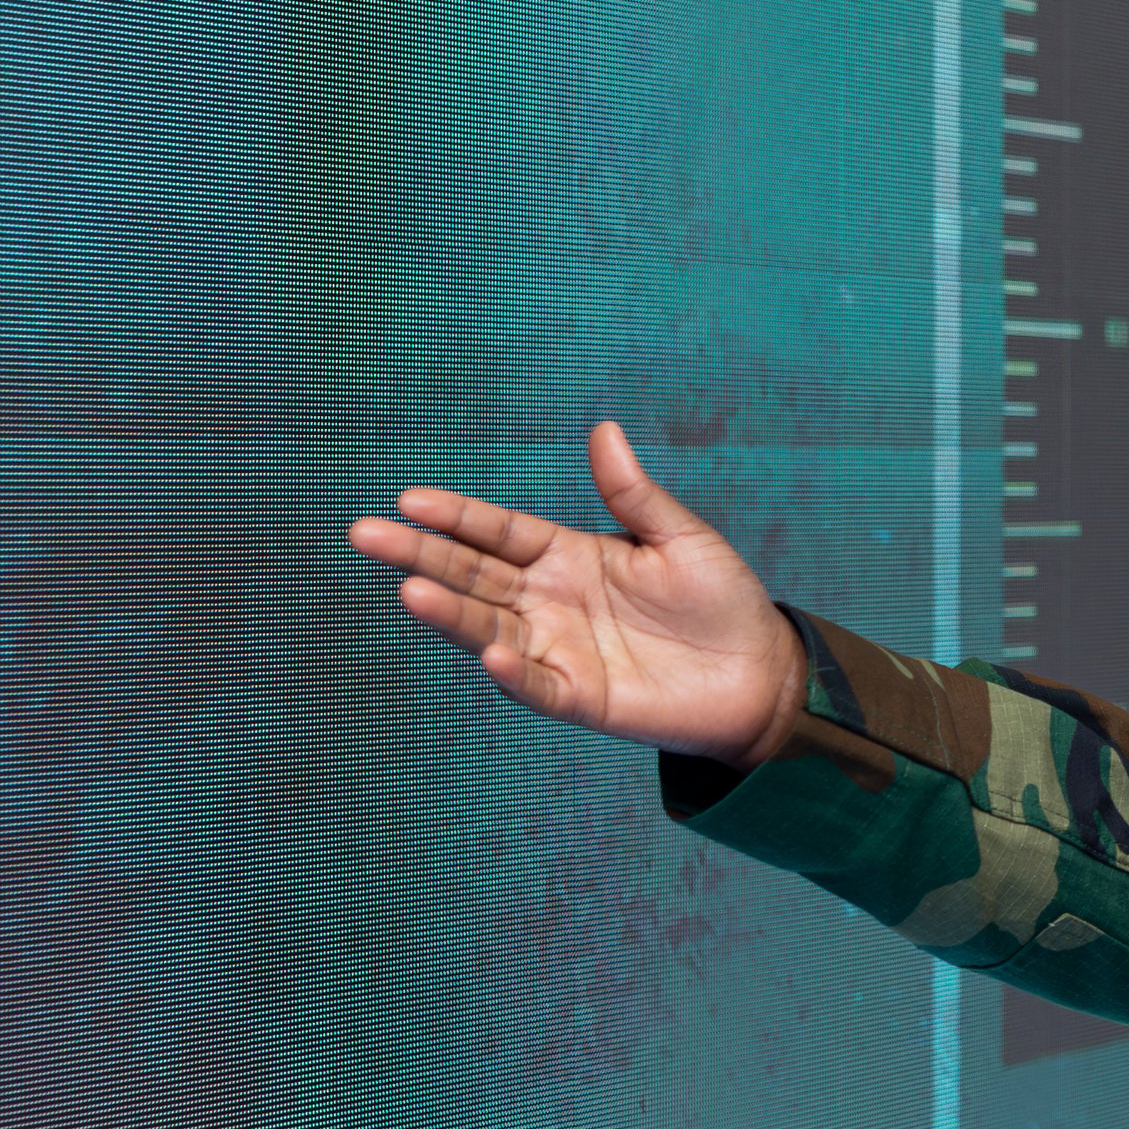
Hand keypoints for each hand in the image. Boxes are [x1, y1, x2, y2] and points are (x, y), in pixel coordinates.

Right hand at [349, 422, 807, 764]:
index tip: (408, 500)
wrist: (763, 673)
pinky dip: (514, 674)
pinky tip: (492, 655)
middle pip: (474, 575)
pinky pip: (537, 685)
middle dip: (422, 555)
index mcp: (568, 557)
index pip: (498, 533)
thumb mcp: (681, 538)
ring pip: (489, 628)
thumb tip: (604, 431)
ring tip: (411, 591)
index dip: (456, 517)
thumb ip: (635, 495)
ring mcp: (559, 650)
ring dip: (451, 613)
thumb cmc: (723, 600)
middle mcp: (550, 602)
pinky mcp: (580, 697)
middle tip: (365, 534)